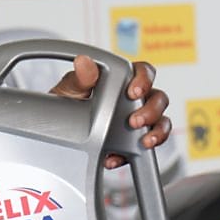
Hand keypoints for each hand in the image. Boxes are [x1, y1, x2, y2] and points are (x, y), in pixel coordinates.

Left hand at [50, 56, 171, 168]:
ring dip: (156, 132)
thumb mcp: (70, 88)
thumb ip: (80, 77)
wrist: (58, 128)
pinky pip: (145, 148)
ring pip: (161, 123)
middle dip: (151, 111)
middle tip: (134, 121)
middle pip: (159, 99)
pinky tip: (115, 157)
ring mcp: (138, 119)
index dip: (144, 80)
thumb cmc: (68, 101)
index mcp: (123, 79)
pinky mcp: (134, 141)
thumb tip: (83, 62)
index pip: (144, 72)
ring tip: (143, 141)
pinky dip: (133, 154)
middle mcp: (135, 99)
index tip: (133, 92)